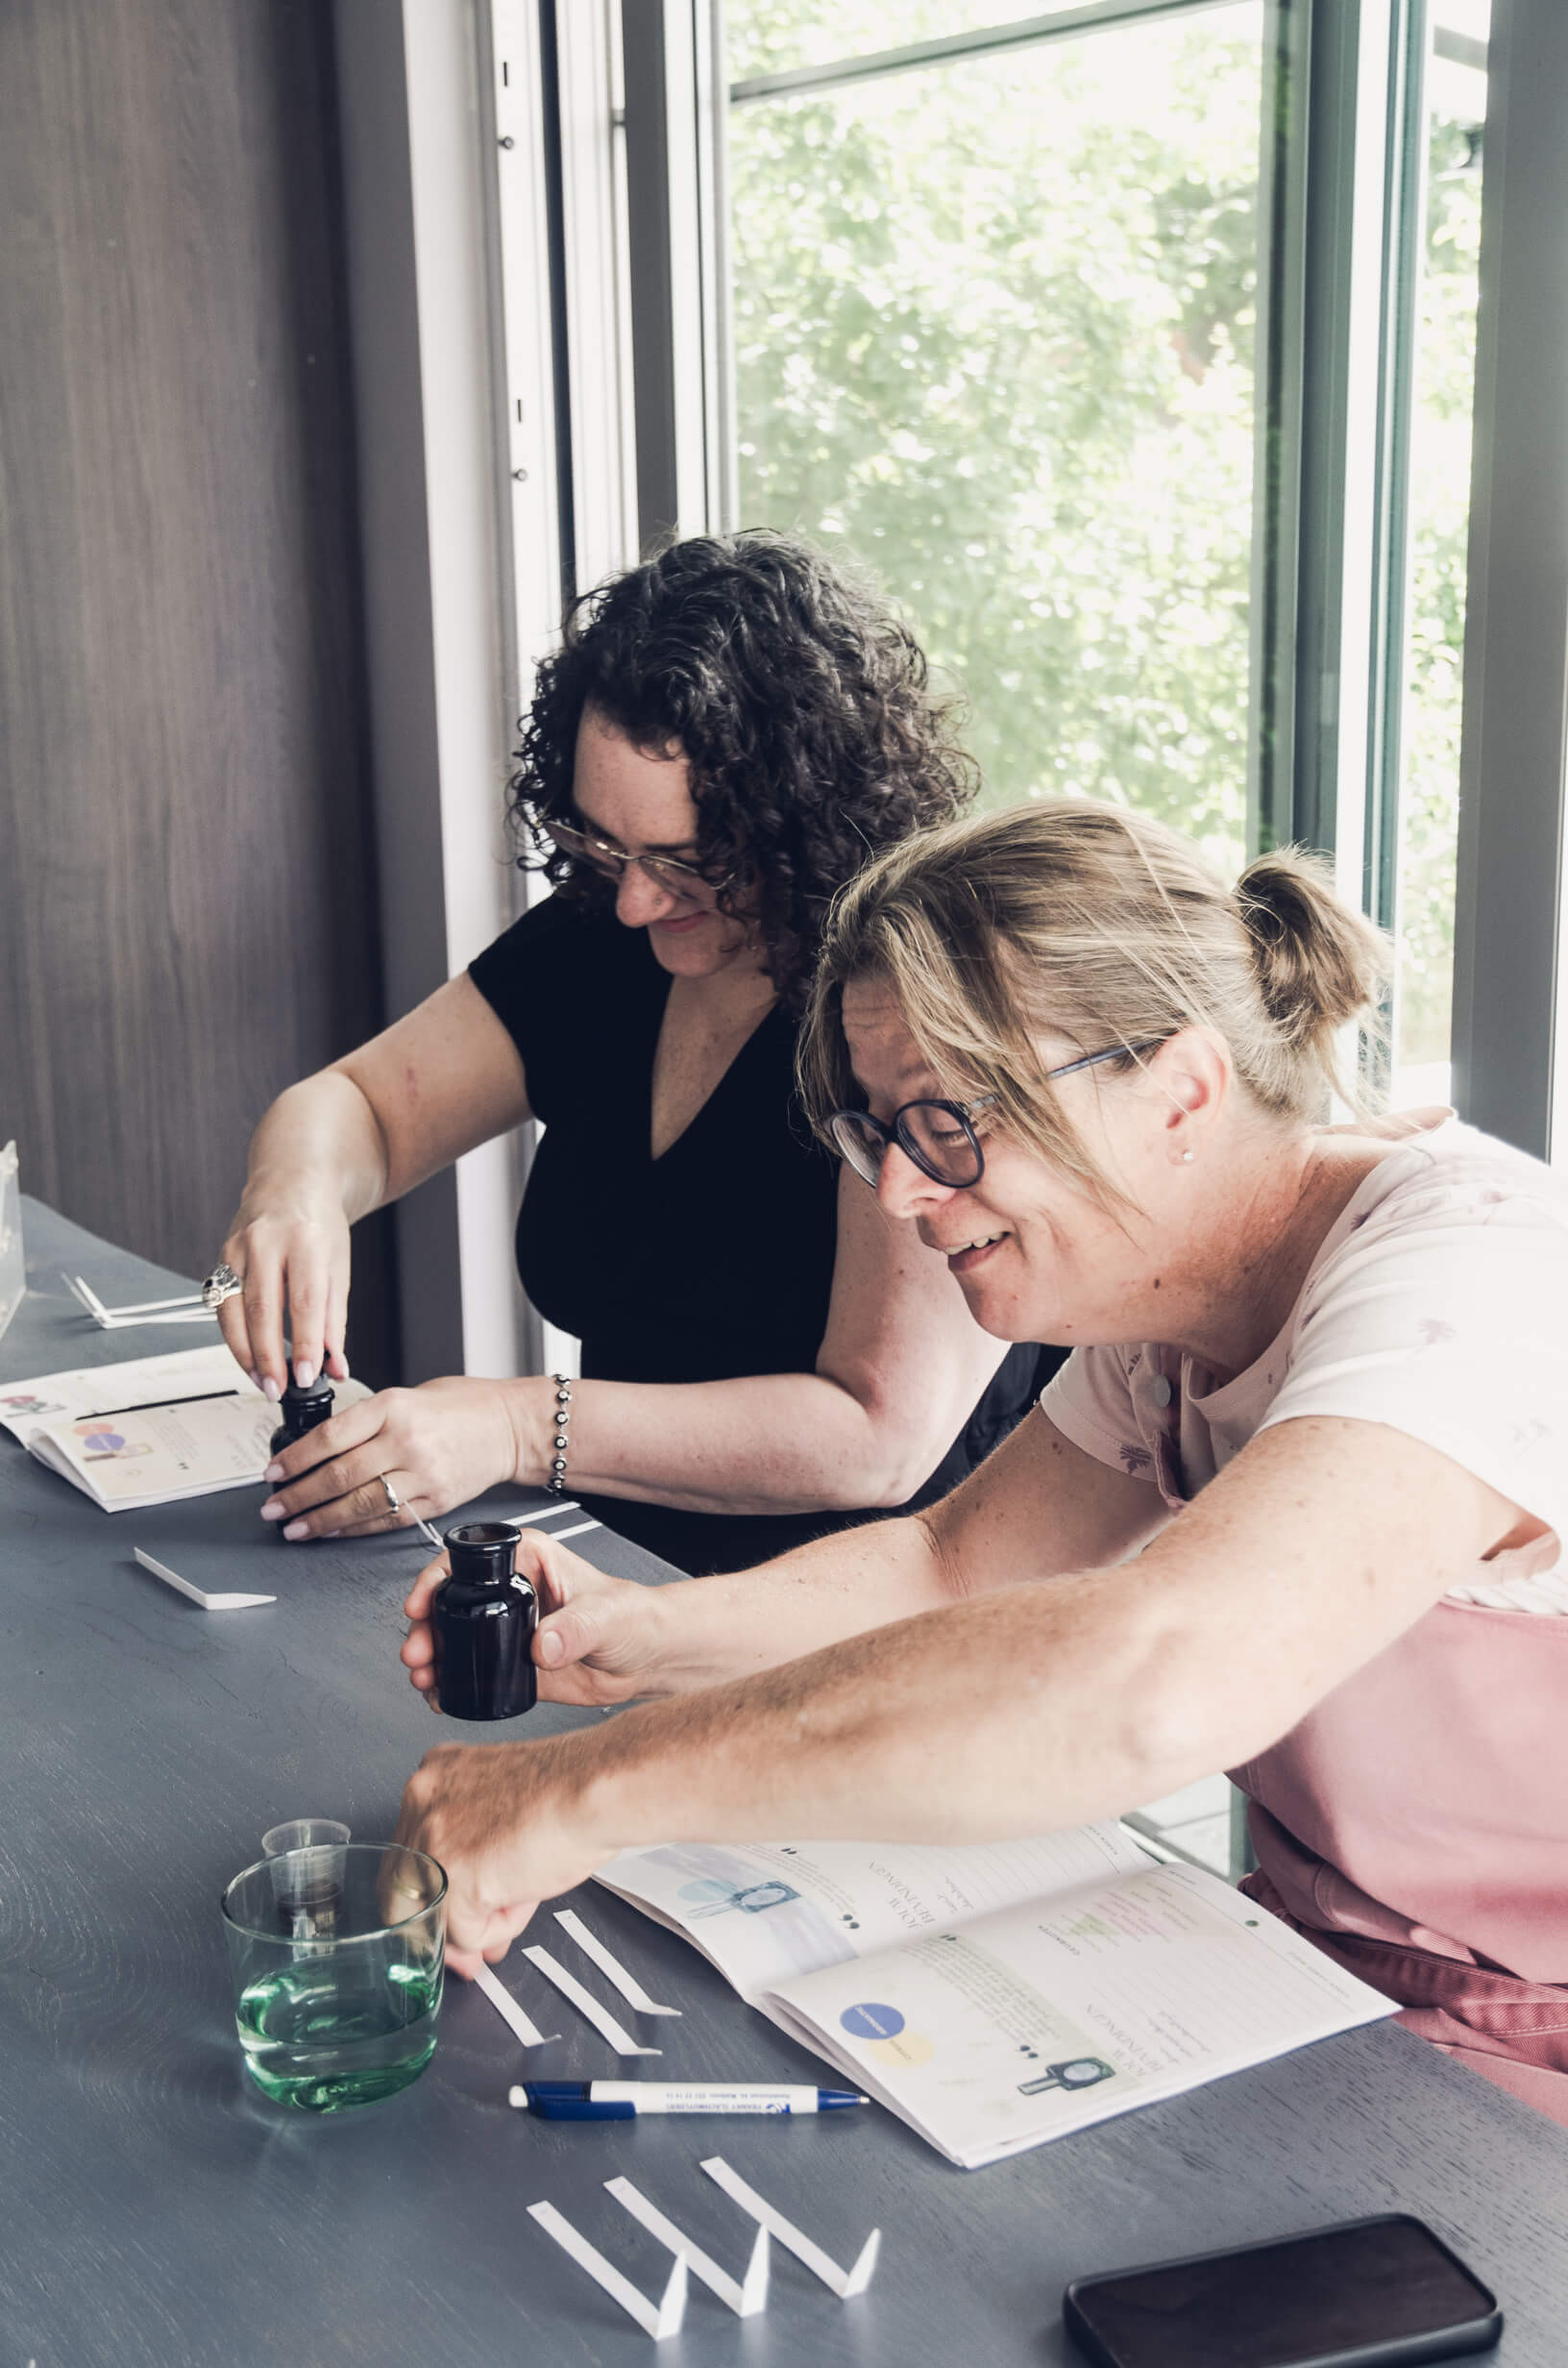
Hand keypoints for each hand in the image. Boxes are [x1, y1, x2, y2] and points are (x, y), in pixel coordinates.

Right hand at [215, 1187, 351, 1399]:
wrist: (291, 1182)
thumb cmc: (319, 1225)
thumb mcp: (339, 1267)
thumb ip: (335, 1320)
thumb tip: (335, 1367)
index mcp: (305, 1240)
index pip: (303, 1301)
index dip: (305, 1344)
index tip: (308, 1377)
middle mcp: (266, 1241)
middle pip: (262, 1309)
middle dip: (269, 1357)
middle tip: (278, 1389)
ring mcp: (237, 1247)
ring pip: (233, 1311)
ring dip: (245, 1354)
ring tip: (262, 1381)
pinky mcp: (220, 1256)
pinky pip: (221, 1305)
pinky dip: (233, 1336)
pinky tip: (247, 1356)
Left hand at [260, 1375, 523, 1539]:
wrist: (509, 1426)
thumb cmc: (460, 1405)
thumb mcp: (407, 1394)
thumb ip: (366, 1420)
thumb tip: (318, 1448)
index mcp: (394, 1407)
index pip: (329, 1438)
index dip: (294, 1460)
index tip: (273, 1473)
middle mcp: (407, 1442)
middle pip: (338, 1476)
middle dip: (297, 1496)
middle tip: (274, 1507)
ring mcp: (423, 1476)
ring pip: (358, 1505)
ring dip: (319, 1520)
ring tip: (294, 1527)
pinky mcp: (435, 1502)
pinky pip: (386, 1521)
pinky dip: (353, 1529)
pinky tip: (332, 1531)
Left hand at [393, 1734, 606, 1974]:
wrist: (596, 1790)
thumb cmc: (570, 1789)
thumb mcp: (503, 1808)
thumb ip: (476, 1853)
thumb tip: (469, 1909)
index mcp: (434, 1778)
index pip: (409, 1853)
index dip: (433, 1895)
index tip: (451, 1918)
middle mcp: (421, 1803)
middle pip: (404, 1891)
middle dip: (443, 1929)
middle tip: (470, 1953)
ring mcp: (431, 1842)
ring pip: (435, 1916)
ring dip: (480, 1925)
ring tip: (521, 1903)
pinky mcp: (453, 1880)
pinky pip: (466, 1935)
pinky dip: (500, 1929)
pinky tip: (527, 1895)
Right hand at [401, 1531, 669, 1711]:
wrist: (650, 1660)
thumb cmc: (637, 1620)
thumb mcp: (607, 1617)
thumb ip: (576, 1628)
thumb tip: (543, 1643)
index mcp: (530, 1559)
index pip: (471, 1560)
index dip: (437, 1579)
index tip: (421, 1604)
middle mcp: (513, 1590)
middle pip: (453, 1601)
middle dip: (427, 1627)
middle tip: (418, 1653)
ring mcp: (508, 1627)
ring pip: (455, 1637)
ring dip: (433, 1657)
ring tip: (424, 1678)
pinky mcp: (512, 1662)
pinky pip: (472, 1670)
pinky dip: (452, 1683)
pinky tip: (441, 1695)